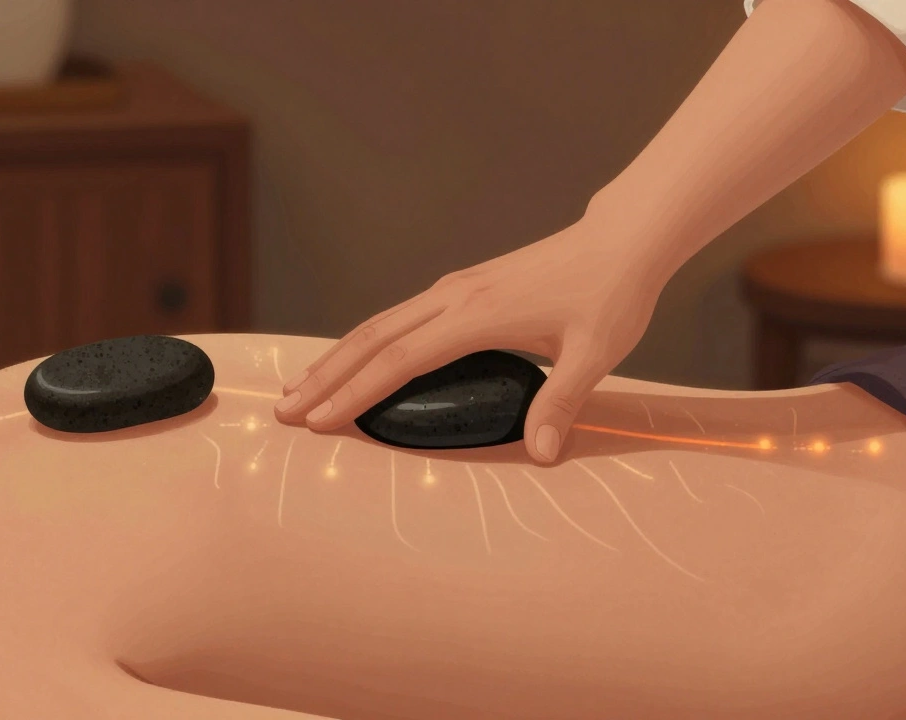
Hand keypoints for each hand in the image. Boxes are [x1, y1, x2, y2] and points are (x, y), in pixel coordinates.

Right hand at [272, 189, 674, 462]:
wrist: (621, 239)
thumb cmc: (611, 293)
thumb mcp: (596, 353)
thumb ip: (562, 403)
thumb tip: (542, 456)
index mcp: (477, 314)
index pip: (400, 361)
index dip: (356, 393)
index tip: (319, 420)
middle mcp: (453, 296)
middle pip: (372, 338)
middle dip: (325, 376)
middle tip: (285, 411)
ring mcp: (454, 288)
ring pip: (379, 324)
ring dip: (337, 356)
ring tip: (301, 388)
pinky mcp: (461, 287)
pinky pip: (399, 317)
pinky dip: (366, 342)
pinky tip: (356, 358)